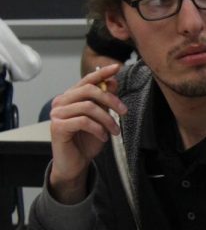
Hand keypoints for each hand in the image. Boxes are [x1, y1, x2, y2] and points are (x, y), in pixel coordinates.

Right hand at [47, 63, 126, 203]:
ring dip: (107, 120)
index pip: (87, 80)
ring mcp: (57, 114)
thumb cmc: (86, 140)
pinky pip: (83, 121)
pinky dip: (98, 129)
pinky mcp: (57, 127)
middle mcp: (62, 102)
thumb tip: (112, 82)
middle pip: (89, 90)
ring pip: (88, 107)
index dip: (102, 72)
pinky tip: (103, 137)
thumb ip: (104, 101)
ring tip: (115, 131)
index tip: (117, 67)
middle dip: (110, 99)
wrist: (76, 163)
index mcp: (71, 97)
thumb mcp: (101, 118)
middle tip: (124, 112)